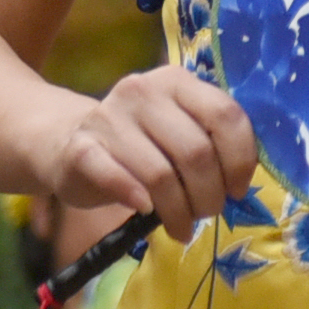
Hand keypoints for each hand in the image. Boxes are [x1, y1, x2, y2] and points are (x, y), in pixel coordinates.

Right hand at [41, 70, 257, 242]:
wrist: (66, 141)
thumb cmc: (138, 141)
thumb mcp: (177, 128)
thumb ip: (209, 139)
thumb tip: (242, 179)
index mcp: (176, 81)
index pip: (225, 115)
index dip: (240, 159)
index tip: (237, 189)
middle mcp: (143, 91)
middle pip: (196, 152)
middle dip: (210, 195)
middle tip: (208, 213)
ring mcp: (108, 118)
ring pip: (161, 174)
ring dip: (179, 211)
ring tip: (183, 227)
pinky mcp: (81, 148)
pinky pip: (116, 179)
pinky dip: (137, 199)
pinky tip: (146, 212)